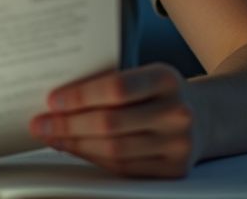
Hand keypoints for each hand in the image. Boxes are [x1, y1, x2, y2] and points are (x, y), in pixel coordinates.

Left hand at [29, 63, 200, 177]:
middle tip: (41, 123)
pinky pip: (124, 168)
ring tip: (52, 138)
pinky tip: (76, 150)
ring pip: (114, 150)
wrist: (205, 116)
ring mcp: (179, 144)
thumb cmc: (161, 92)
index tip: (52, 100)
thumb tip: (58, 100)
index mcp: (166, 79)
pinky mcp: (174, 169)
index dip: (80, 96)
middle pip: (111, 124)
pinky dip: (94, 159)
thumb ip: (110, 83)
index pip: (116, 88)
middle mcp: (177, 112)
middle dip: (68, 125)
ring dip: (75, 145)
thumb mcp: (145, 76)